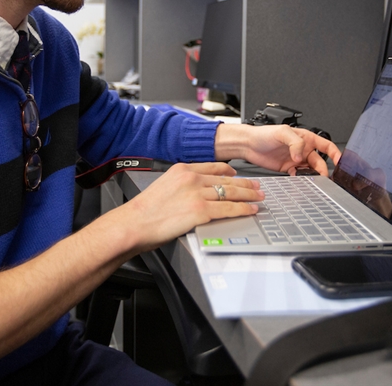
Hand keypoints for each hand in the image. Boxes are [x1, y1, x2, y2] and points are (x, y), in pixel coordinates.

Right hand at [116, 162, 263, 252]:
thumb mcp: (163, 186)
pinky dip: (243, 209)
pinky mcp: (201, 212)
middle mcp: (192, 179)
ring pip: (231, 193)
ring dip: (248, 196)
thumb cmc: (144, 211)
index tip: (237, 174)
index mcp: (182, 169)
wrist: (134, 224)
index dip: (230, 171)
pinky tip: (250, 210)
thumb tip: (194, 192)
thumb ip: (181, 185)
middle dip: (245, 183)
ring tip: (258, 198)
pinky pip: (229, 209)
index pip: (214, 167)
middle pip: (226, 179)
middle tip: (257, 186)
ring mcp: (197, 195)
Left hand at [215, 123, 341, 175]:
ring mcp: (296, 159)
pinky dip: (302, 179)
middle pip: (320, 161)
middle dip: (323, 170)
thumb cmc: (264, 134)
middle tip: (322, 177)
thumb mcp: (281, 132)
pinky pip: (299, 176)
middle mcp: (302, 149)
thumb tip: (301, 155)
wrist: (249, 145)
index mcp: (306, 138)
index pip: (326, 145)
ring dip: (313, 176)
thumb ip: (294, 143)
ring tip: (313, 181)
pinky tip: (300, 180)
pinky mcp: (288, 168)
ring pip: (311, 170)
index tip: (340, 161)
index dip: (335, 153)